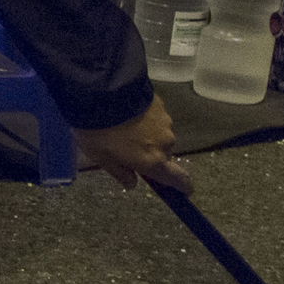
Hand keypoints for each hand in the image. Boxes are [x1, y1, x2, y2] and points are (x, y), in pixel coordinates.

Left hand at [74, 95, 190, 192]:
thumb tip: (132, 184)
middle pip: (164, 155)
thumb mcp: (101, 157)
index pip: (179, 179)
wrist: (101, 93)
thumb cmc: (99, 130)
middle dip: (150, 155)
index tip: (184, 191)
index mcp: (153, 161)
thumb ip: (120, 173)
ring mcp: (166, 123)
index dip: (183, 186)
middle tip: (127, 148)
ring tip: (123, 128)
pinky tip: (128, 114)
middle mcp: (165, 144)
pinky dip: (146, 121)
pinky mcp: (161, 107)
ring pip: (160, 136)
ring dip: (147, 136)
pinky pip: (156, 119)